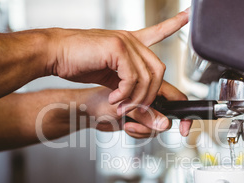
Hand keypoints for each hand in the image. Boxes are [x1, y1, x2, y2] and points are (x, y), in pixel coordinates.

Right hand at [51, 8, 189, 115]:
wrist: (54, 54)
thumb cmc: (78, 63)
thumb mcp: (109, 78)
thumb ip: (128, 88)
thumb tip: (143, 106)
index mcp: (130, 43)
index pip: (158, 32)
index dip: (174, 23)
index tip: (188, 14)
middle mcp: (131, 41)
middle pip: (159, 70)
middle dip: (151, 96)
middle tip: (136, 108)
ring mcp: (125, 42)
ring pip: (148, 77)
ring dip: (137, 98)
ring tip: (122, 105)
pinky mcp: (117, 48)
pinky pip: (132, 78)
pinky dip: (125, 94)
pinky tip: (114, 97)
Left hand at [80, 81, 191, 137]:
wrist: (86, 111)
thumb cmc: (98, 99)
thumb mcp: (124, 107)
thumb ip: (146, 116)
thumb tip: (164, 123)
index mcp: (151, 85)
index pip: (177, 98)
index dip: (185, 114)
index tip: (185, 128)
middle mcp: (151, 97)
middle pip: (167, 117)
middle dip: (152, 125)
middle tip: (136, 122)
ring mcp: (145, 109)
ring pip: (157, 127)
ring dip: (142, 129)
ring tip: (127, 123)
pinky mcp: (139, 120)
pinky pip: (147, 131)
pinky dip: (137, 132)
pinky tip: (125, 125)